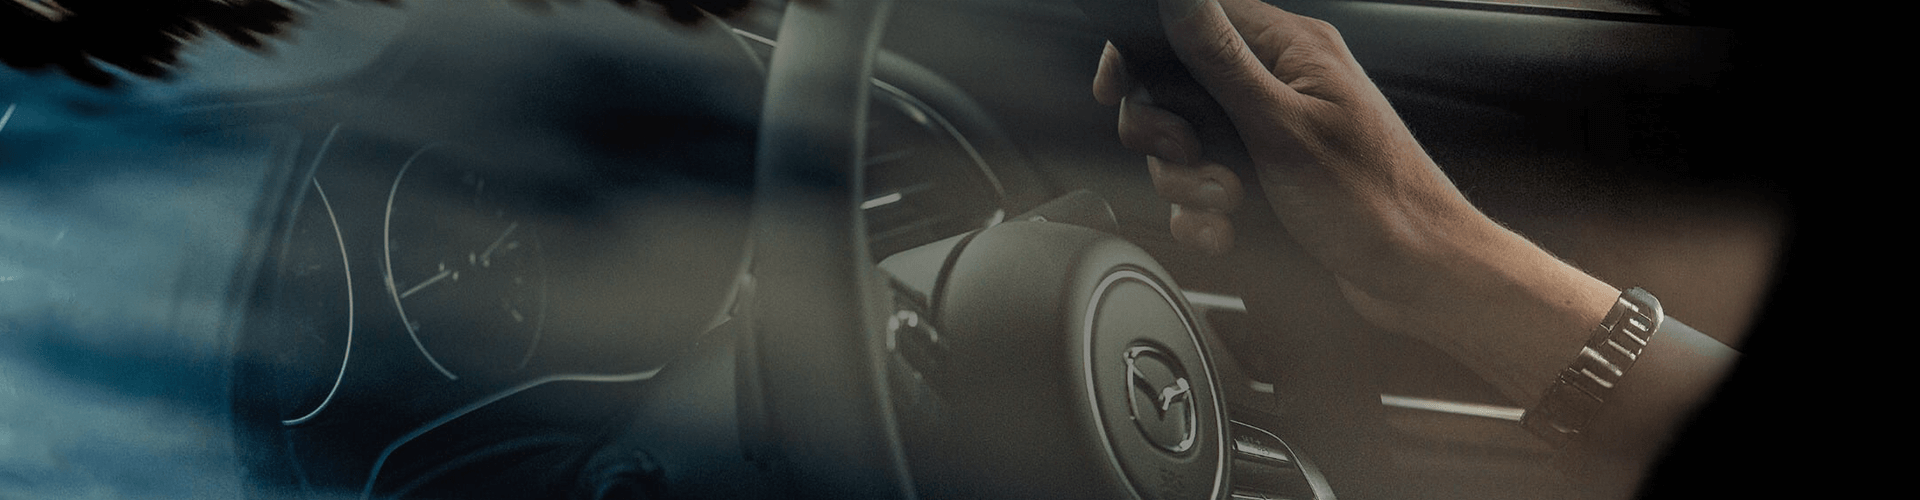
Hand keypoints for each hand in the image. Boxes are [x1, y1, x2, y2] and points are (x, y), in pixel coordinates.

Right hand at [1094, 0, 1619, 405]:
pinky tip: (1228, 230)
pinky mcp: (1267, 183)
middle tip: (1189, 155)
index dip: (1146, 49)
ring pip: (1185, 146)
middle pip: (1177, 87)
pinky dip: (1205, 216)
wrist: (1418, 280)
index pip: (1197, 17)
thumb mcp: (1283, 126)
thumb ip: (1221, 58)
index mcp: (1292, 50)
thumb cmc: (1375, 202)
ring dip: (1189, 183)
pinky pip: (1204, 191)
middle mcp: (1281, 85)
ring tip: (1228, 202)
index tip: (1118, 86)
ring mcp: (1272, 136)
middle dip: (1167, 133)